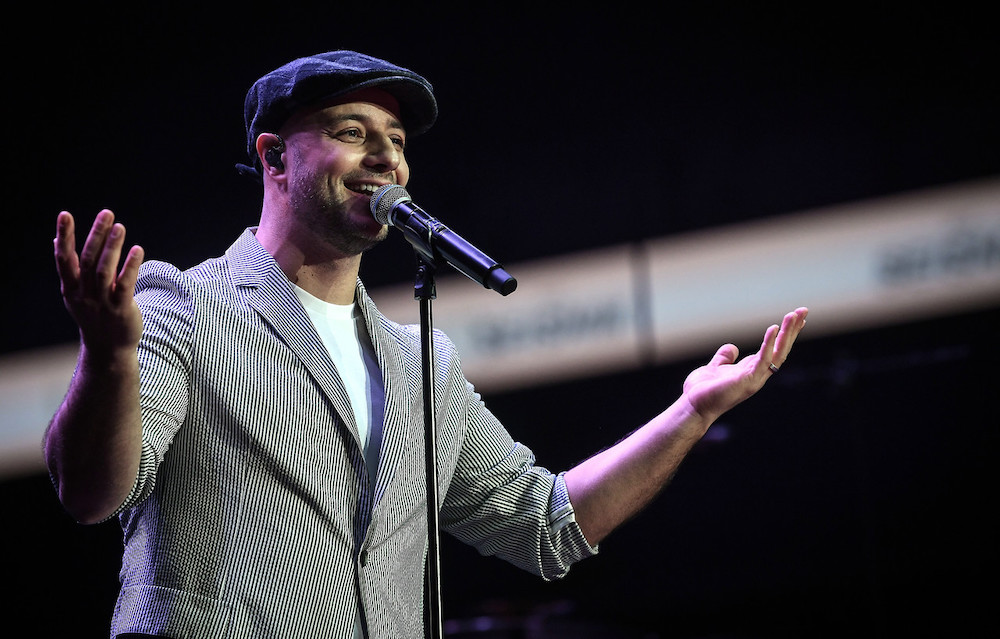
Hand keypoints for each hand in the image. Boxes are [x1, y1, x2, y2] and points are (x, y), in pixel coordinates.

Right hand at [54, 210, 144, 354]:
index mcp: (71, 288)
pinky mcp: (121, 310)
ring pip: (105, 271)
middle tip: (106, 213)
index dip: (64, 237)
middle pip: (88, 261)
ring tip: (120, 227)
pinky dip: (130, 266)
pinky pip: (125, 285)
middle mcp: (84, 294)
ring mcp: (102, 303)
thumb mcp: (76, 293)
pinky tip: (137, 250)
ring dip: (112, 247)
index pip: (64, 259)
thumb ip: (69, 267)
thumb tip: (55, 241)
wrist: (108, 349)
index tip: (64, 215)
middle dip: (95, 235)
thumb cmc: (93, 315)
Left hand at [682, 307, 808, 422]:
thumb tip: (732, 348)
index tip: (797, 319)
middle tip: (803, 310)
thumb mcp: (715, 368)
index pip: (774, 350)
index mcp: (751, 370)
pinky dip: (769, 344)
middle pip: (781, 349)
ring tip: (795, 315)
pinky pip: (763, 360)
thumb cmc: (702, 391)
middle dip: (792, 330)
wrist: (693, 407)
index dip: (785, 334)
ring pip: (777, 353)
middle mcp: (757, 374)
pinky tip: (774, 328)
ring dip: (787, 333)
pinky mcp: (748, 381)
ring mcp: (754, 378)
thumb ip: (724, 358)